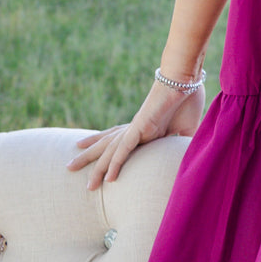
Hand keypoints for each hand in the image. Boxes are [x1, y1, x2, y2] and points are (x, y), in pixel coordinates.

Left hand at [67, 76, 205, 189]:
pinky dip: (116, 163)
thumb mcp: (186, 129)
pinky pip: (125, 149)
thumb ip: (183, 144)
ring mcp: (136, 128)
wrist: (187, 80)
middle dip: (88, 157)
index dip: (102, 144)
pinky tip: (108, 178)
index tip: (86, 148)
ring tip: (83, 180)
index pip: (118, 140)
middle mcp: (135, 128)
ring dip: (97, 167)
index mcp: (145, 128)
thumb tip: (191, 156)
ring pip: (111, 151)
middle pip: (107, 146)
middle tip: (69, 167)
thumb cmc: (188, 99)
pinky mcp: (140, 127)